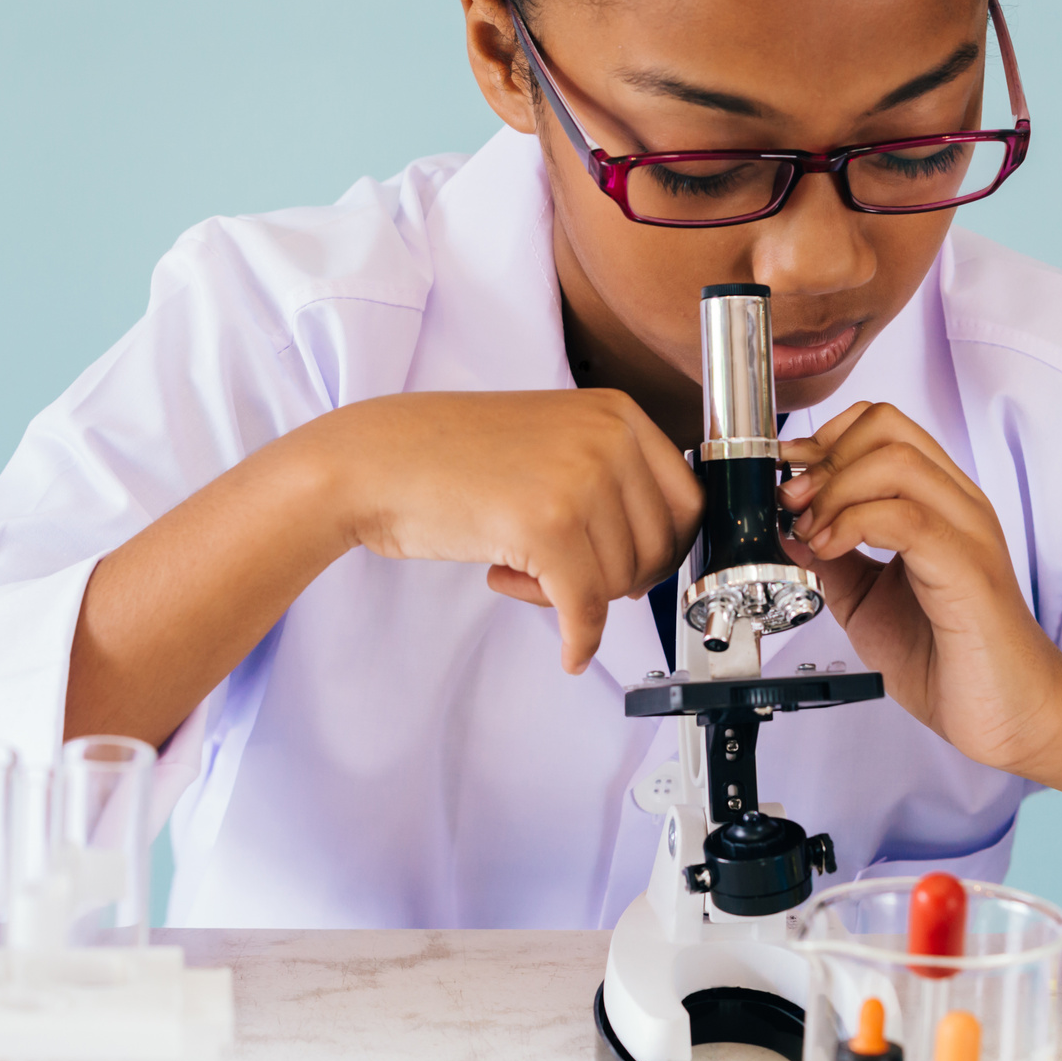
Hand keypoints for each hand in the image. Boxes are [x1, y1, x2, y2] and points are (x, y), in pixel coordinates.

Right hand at [313, 390, 703, 672]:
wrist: (374, 462)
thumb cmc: (451, 457)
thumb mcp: (553, 442)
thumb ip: (611, 479)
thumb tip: (663, 553)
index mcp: (617, 413)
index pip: (687, 502)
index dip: (662, 550)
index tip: (631, 570)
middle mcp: (609, 437)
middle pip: (662, 546)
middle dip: (618, 579)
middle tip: (562, 574)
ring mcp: (580, 478)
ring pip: (622, 581)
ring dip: (575, 596)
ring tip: (520, 569)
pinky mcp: (546, 525)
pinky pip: (589, 608)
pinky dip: (582, 640)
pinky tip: (567, 648)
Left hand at [778, 401, 1061, 773]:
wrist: (1009, 713)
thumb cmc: (950, 658)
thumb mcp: (866, 600)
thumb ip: (831, 560)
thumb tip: (784, 528)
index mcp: (936, 501)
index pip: (880, 424)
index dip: (824, 440)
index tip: (788, 477)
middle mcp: (956, 504)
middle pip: (884, 426)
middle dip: (824, 459)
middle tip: (794, 505)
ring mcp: (967, 531)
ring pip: (895, 459)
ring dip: (834, 490)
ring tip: (813, 534)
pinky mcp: (967, 568)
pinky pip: (906, 517)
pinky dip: (853, 524)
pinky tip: (831, 551)